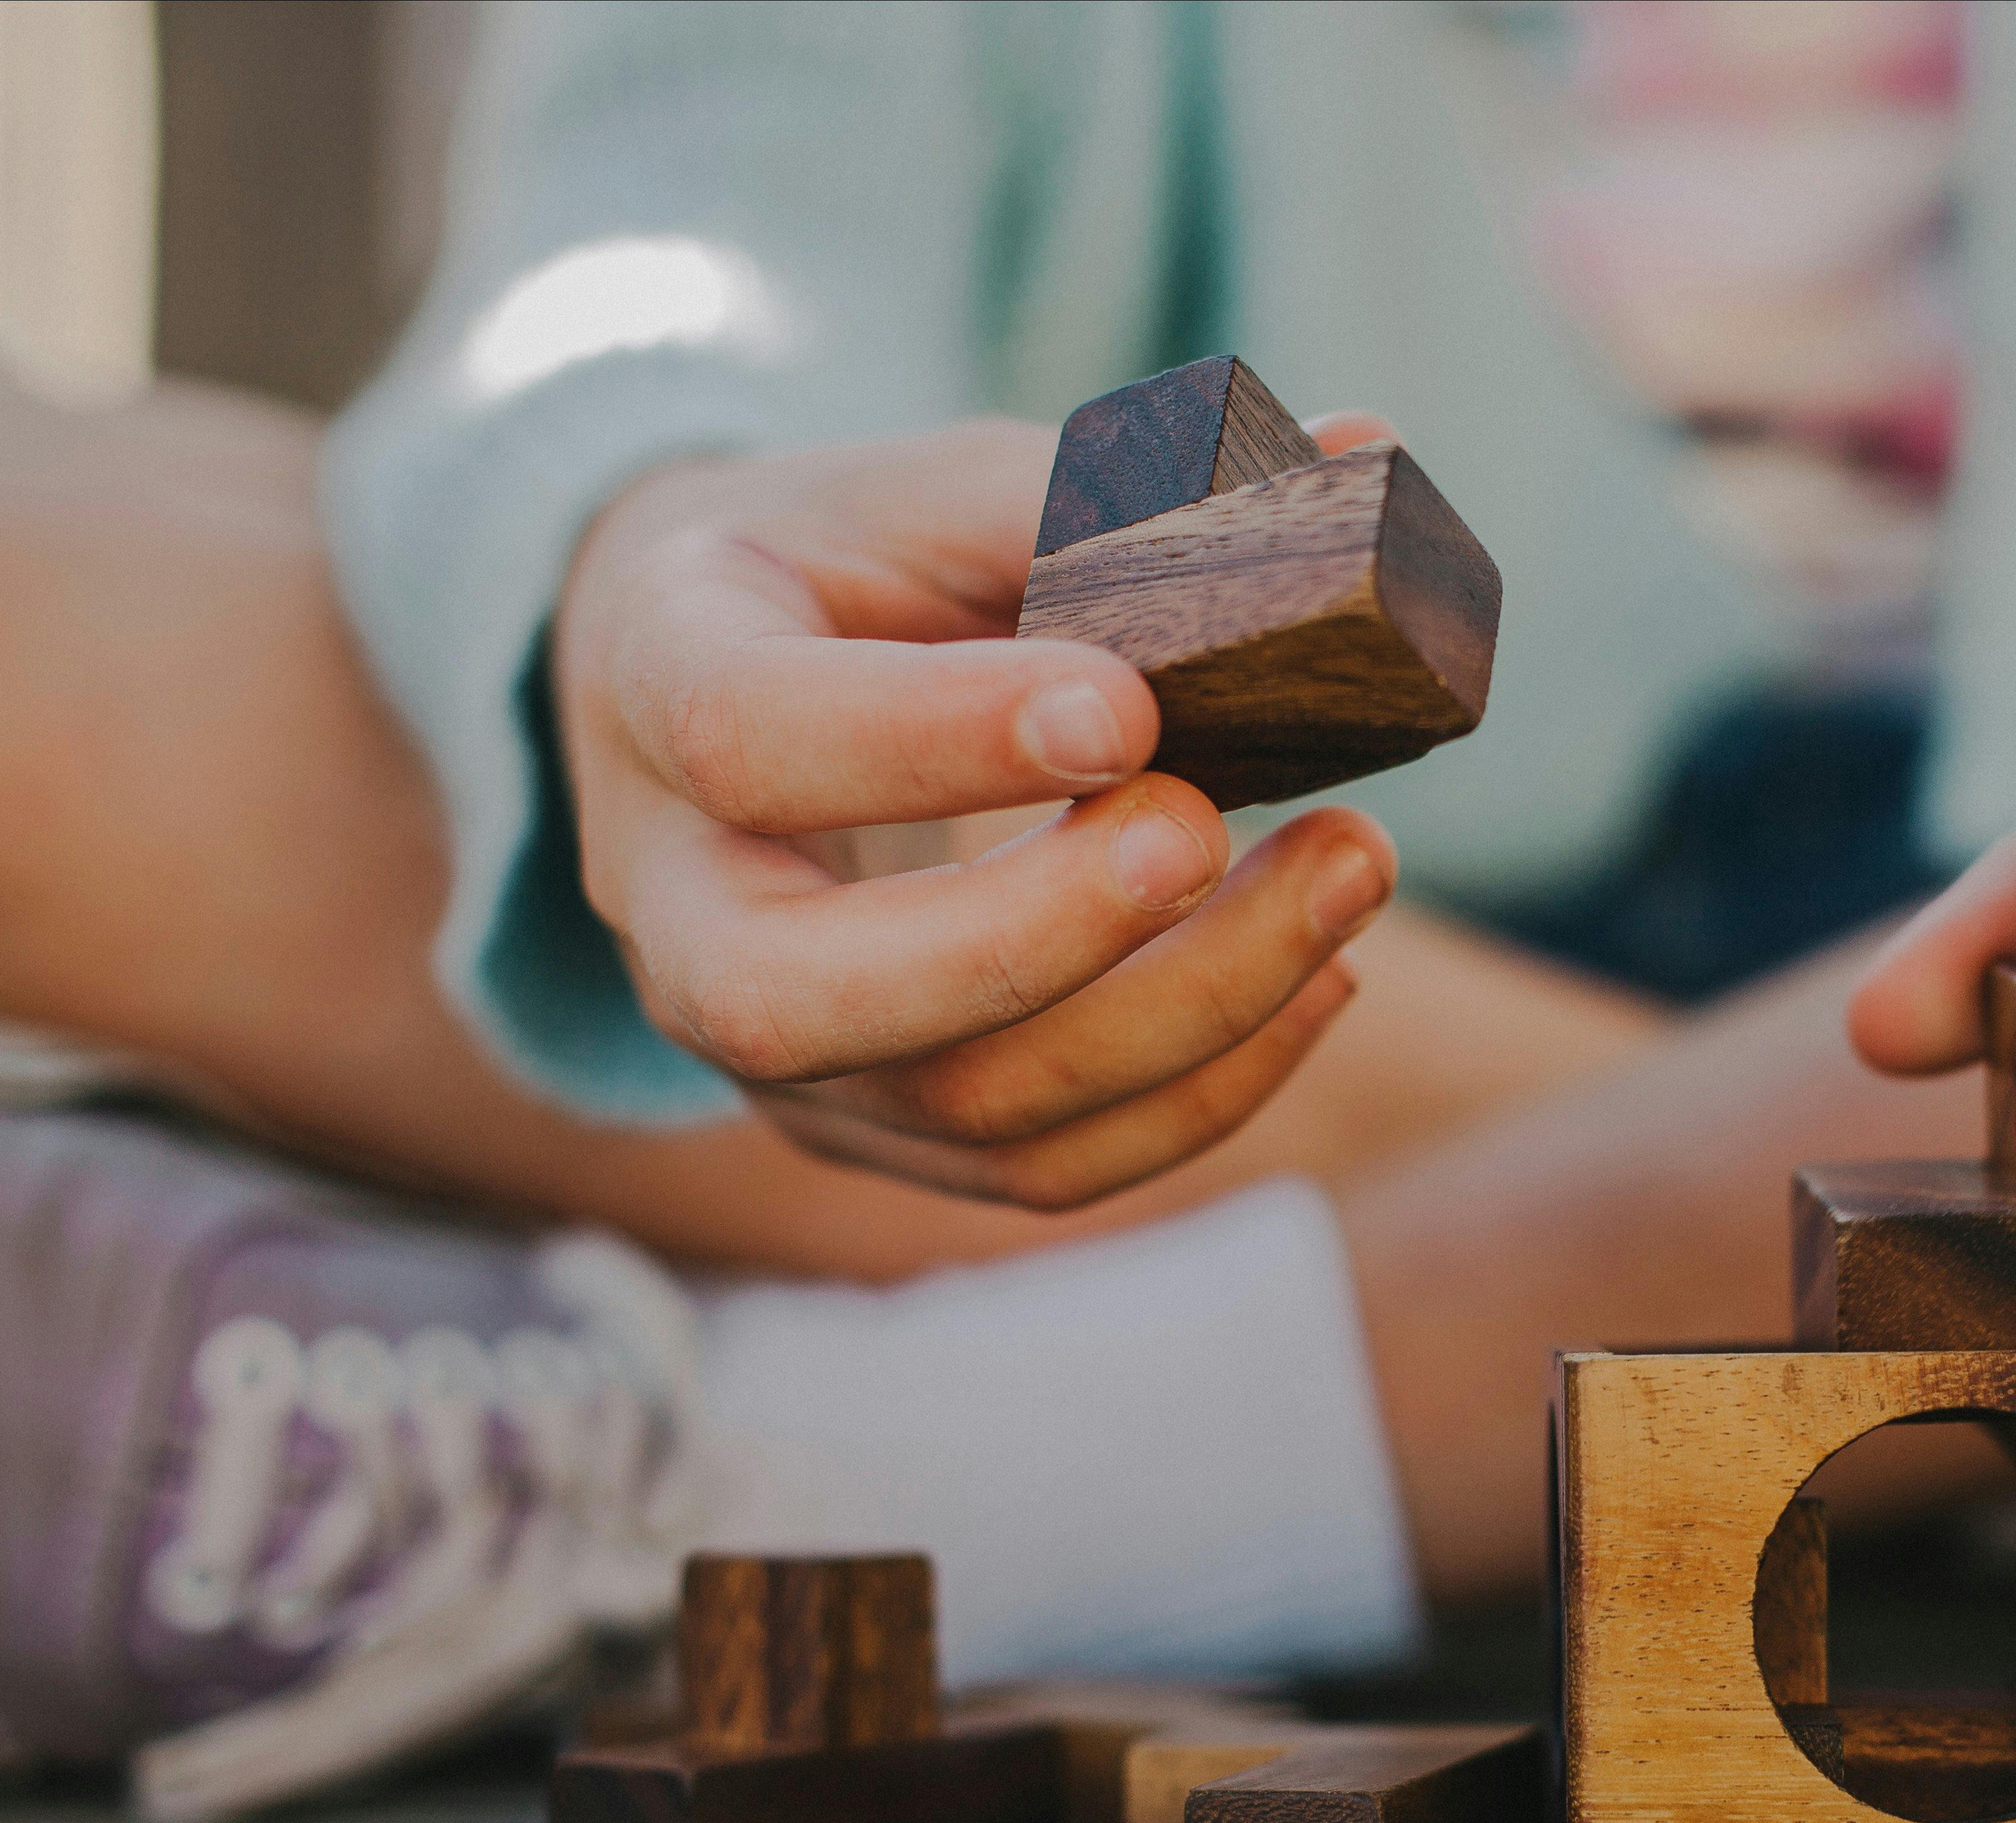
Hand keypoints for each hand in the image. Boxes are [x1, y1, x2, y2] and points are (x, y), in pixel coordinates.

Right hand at [554, 412, 1403, 1206]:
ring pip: (962, 1107)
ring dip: (1189, 1012)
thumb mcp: (930, 488)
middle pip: (804, 999)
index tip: (1128, 704)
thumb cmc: (850, 571)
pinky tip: (1323, 975)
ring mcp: (770, 1048)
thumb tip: (1361, 460)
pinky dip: (1208, 1090)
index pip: (749, 740)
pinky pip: (1045, 1170)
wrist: (736, 694)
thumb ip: (1111, 488)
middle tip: (1214, 822)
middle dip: (1040, 935)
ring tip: (1348, 868)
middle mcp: (671, 902)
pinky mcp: (875, 1128)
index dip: (937, 739)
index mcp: (654, 681)